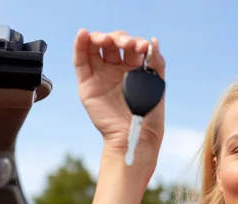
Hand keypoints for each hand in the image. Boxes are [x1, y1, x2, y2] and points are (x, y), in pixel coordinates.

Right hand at [74, 29, 166, 168]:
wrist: (135, 135)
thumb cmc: (149, 115)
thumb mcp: (157, 86)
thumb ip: (157, 63)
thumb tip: (154, 40)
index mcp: (134, 69)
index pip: (131, 47)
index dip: (135, 42)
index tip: (143, 47)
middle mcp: (116, 69)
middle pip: (113, 44)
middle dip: (119, 39)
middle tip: (126, 44)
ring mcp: (101, 75)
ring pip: (96, 48)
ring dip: (100, 38)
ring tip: (105, 40)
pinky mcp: (87, 83)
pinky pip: (81, 61)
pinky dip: (80, 45)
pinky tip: (83, 35)